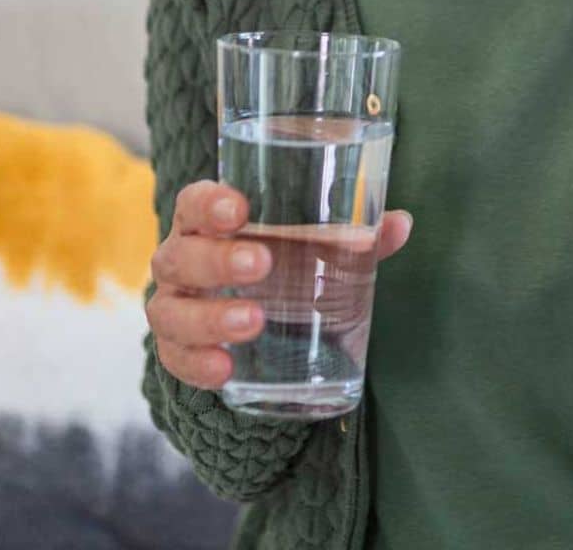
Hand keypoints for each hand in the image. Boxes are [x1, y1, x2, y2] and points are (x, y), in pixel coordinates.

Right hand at [146, 179, 413, 390]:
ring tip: (253, 321)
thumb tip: (400, 224)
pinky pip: (175, 359)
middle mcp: (181, 261)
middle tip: (262, 263)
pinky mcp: (177, 349)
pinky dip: (198, 364)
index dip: (209, 203)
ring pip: (172, 311)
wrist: (249, 315)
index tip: (238, 208)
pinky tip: (225, 369)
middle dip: (218, 260)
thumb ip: (352, 234)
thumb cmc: (280, 262)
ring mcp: (175, 307)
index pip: (193, 203)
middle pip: (181, 256)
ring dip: (210, 316)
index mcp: (208, 224)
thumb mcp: (310, 246)